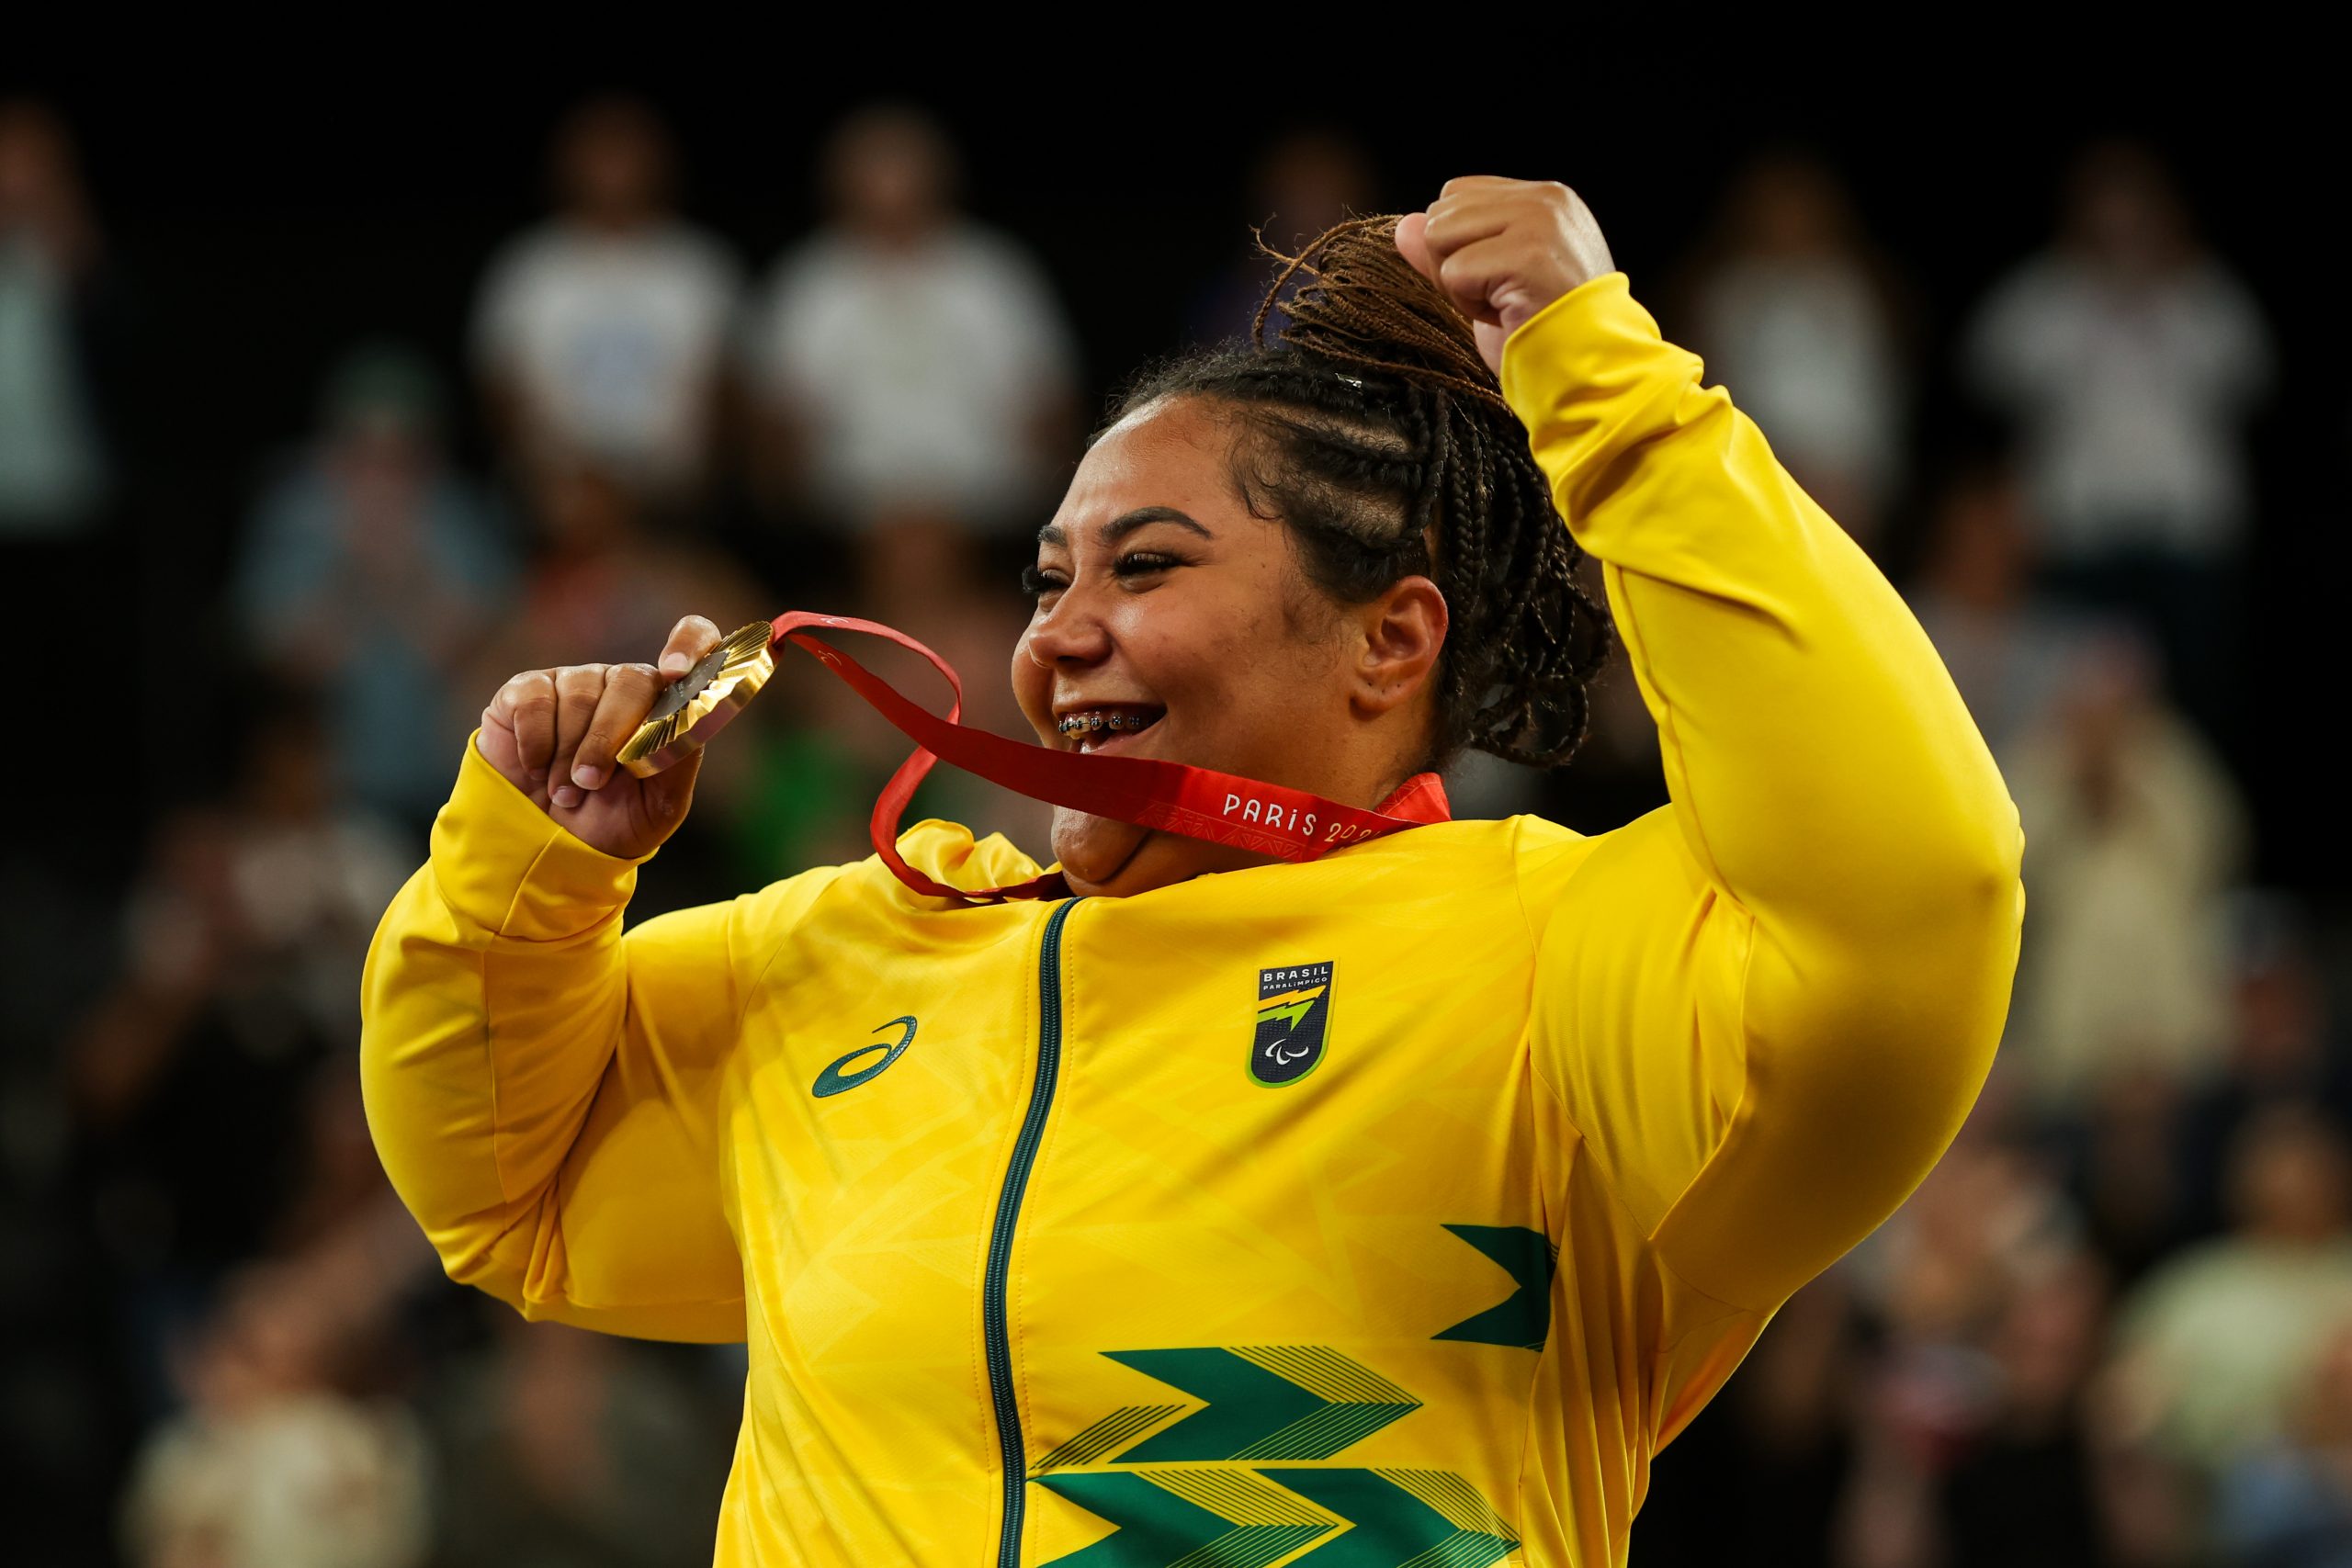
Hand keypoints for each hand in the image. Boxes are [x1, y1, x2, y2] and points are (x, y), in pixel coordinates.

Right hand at [476, 615, 725, 859]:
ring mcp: (575, 682)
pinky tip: (536, 768)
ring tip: (566, 792)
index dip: (690, 644)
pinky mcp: (527, 690)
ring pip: (579, 695)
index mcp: (665, 703)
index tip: (675, 671)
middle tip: (592, 783)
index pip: (694, 641)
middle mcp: (623, 684)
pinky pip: (534, 701)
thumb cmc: (615, 818)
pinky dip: (535, 743)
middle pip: (630, 681)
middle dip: (609, 739)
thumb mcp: (661, 804)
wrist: (551, 841)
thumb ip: (680, 760)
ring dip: (570, 754)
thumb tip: (686, 722)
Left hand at [1395, 177, 1614, 374]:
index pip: (1459, 194)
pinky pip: (1454, 271)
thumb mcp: (1491, 281)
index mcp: (1544, 199)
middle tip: (1499, 296)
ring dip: (1459, 284)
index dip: (1459, 245)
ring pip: (1439, 236)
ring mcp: (1538, 222)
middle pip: (1442, 212)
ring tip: (1503, 302)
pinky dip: (1469, 304)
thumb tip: (1403, 226)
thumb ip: (1451, 248)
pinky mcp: (1527, 253)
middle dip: (1453, 264)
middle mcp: (1544, 200)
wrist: (1591, 371)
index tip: (1497, 279)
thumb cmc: (1544, 332)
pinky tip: (1507, 314)